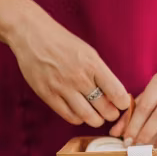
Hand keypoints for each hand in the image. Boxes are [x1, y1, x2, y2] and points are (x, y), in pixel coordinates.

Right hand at [9, 16, 129, 126]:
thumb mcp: (89, 53)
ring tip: (97, 116)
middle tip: (111, 113)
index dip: (124, 103)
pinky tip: (80, 113)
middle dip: (112, 114)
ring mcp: (62, 87)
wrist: (33, 35)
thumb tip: (115, 94)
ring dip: (96, 120)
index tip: (123, 104)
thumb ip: (101, 73)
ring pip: (88, 116)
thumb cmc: (64, 43)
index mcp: (93, 64)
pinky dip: (78, 119)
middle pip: (104, 108)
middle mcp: (79, 77)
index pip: (117, 92)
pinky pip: (69, 116)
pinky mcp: (47, 94)